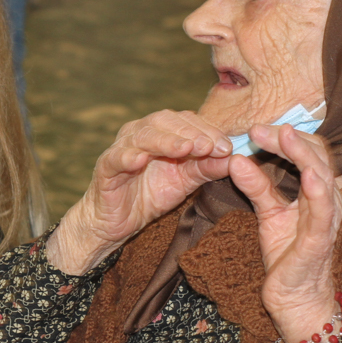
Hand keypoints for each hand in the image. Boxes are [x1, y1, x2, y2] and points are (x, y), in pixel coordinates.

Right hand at [49, 111, 232, 273]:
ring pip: (142, 135)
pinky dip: (127, 156)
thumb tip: (236, 158)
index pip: (186, 120)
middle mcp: (139, 133)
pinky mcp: (105, 167)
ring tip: (185, 149)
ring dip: (165, 140)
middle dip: (190, 132)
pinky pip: (116, 158)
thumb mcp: (185, 182)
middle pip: (164, 120)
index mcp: (161, 132)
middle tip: (209, 146)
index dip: (207, 130)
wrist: (117, 222)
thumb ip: (207, 167)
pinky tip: (140, 160)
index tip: (227, 146)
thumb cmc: (150, 195)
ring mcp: (121, 148)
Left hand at [228, 125, 340, 342]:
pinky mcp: (321, 241)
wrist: (295, 298)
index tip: (254, 129)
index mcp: (317, 191)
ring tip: (284, 135)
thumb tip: (237, 159)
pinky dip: (317, 191)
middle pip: (317, 157)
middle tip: (258, 128)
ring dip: (303, 154)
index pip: (308, 152)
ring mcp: (327, 220)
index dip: (284, 137)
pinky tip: (307, 174)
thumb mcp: (268, 213)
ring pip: (323, 178)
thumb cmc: (287, 254)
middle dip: (289, 139)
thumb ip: (257, 186)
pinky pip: (324, 212)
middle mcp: (328, 200)